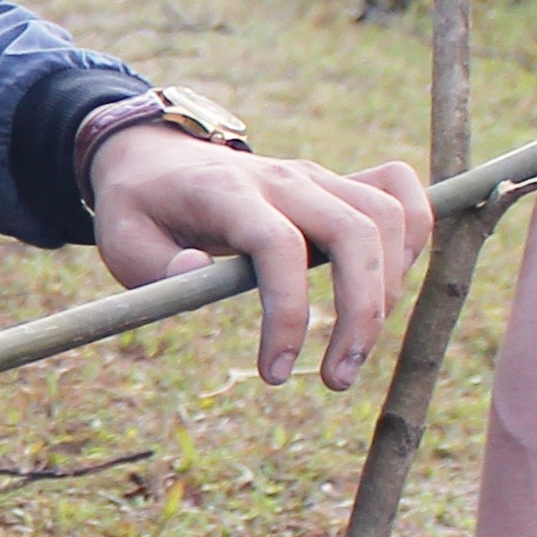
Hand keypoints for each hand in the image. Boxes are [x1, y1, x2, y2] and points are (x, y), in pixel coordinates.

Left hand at [89, 127, 434, 386]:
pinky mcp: (336, 182)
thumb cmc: (141, 208)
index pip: (278, 245)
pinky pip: (399, 190)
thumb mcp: (121, 241)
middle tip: (337, 380)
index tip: (275, 373)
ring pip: (388, 215)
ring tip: (356, 348)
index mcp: (226, 192)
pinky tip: (391, 286)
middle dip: (361, 313)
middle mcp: (283, 179)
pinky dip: (415, 234)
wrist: (157, 156)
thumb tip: (197, 275)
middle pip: (353, 231)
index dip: (288, 313)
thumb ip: (154, 265)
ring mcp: (316, 176)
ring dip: (392, 288)